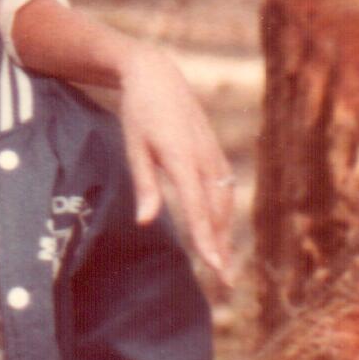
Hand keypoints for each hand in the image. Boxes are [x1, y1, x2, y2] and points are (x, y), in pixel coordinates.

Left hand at [116, 46, 237, 297]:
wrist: (159, 76)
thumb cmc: (140, 113)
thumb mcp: (133, 146)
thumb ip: (145, 185)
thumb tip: (147, 222)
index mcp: (182, 158)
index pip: (197, 207)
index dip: (206, 238)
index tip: (214, 266)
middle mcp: (204, 159)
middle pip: (217, 212)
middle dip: (222, 247)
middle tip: (224, 283)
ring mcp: (214, 156)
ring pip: (224, 204)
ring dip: (224, 235)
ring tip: (224, 267)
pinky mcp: (215, 154)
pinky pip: (223, 191)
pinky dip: (223, 216)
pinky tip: (220, 234)